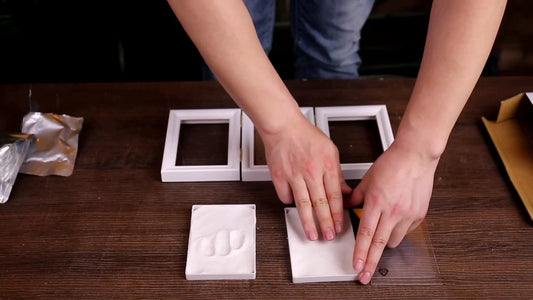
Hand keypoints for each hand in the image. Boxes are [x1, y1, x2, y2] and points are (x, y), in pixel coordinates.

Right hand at [261, 114, 351, 240]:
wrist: (283, 126)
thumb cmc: (306, 135)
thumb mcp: (330, 151)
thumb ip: (337, 174)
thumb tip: (346, 192)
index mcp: (327, 165)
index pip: (335, 196)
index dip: (338, 214)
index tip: (340, 226)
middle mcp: (311, 172)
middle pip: (320, 203)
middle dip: (326, 223)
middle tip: (329, 236)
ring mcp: (294, 175)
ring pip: (303, 204)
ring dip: (308, 222)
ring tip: (312, 234)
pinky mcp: (279, 176)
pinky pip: (285, 196)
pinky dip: (289, 203)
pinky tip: (294, 206)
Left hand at [346, 141, 438, 283]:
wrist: (415, 156)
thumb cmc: (392, 164)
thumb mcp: (366, 180)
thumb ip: (354, 197)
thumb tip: (345, 206)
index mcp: (376, 202)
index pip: (365, 234)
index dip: (360, 253)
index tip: (357, 266)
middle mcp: (393, 211)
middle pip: (379, 244)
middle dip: (371, 263)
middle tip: (365, 275)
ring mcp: (408, 214)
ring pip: (393, 240)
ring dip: (384, 242)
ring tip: (381, 232)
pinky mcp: (419, 215)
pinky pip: (406, 232)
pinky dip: (398, 231)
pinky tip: (395, 220)